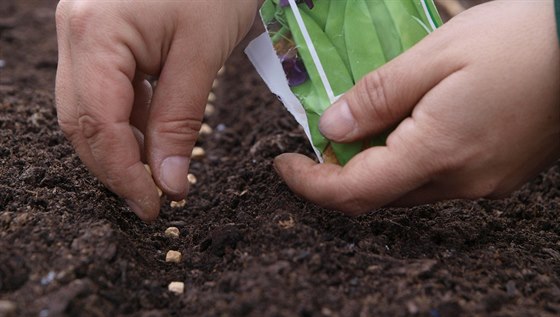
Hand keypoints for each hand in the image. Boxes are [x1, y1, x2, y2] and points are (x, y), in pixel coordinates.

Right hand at [55, 1, 258, 220]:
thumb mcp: (201, 56)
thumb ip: (179, 121)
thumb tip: (167, 181)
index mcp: (94, 34)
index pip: (98, 125)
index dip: (123, 174)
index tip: (153, 206)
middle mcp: (75, 33)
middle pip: (81, 121)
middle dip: (115, 167)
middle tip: (152, 200)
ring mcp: (83, 33)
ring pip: (90, 110)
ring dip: (121, 148)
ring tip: (157, 176)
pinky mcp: (100, 37)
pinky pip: (106, 92)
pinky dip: (129, 122)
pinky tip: (153, 139)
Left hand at [274, 0, 559, 214]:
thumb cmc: (520, 41)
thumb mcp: (435, 55)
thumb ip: (377, 96)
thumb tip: (331, 128)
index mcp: (438, 154)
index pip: (354, 191)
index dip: (310, 183)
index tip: (283, 163)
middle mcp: (461, 182)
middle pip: (378, 195)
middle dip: (337, 175)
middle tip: (317, 142)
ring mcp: (483, 183)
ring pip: (405, 189)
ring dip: (371, 167)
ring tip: (356, 130)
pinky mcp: (497, 175)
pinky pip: (434, 179)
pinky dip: (404, 162)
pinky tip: (401, 130)